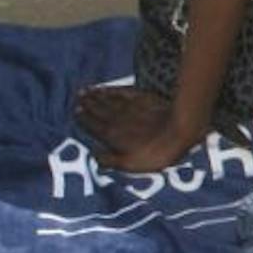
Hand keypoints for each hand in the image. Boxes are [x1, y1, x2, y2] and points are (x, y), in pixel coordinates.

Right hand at [75, 85, 202, 172]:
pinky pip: (120, 92)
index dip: (83, 119)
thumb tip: (92, 154)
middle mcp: (115, 118)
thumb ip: (110, 160)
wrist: (177, 130)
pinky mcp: (140, 98)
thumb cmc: (155, 153)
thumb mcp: (131, 164)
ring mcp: (128, 106)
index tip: (75, 111)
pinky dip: (110, 89)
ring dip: (95, 95)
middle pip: (97, 110)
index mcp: (111, 135)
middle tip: (77, 97)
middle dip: (86, 104)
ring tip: (85, 91)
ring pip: (106, 99)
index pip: (92, 125)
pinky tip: (105, 88)